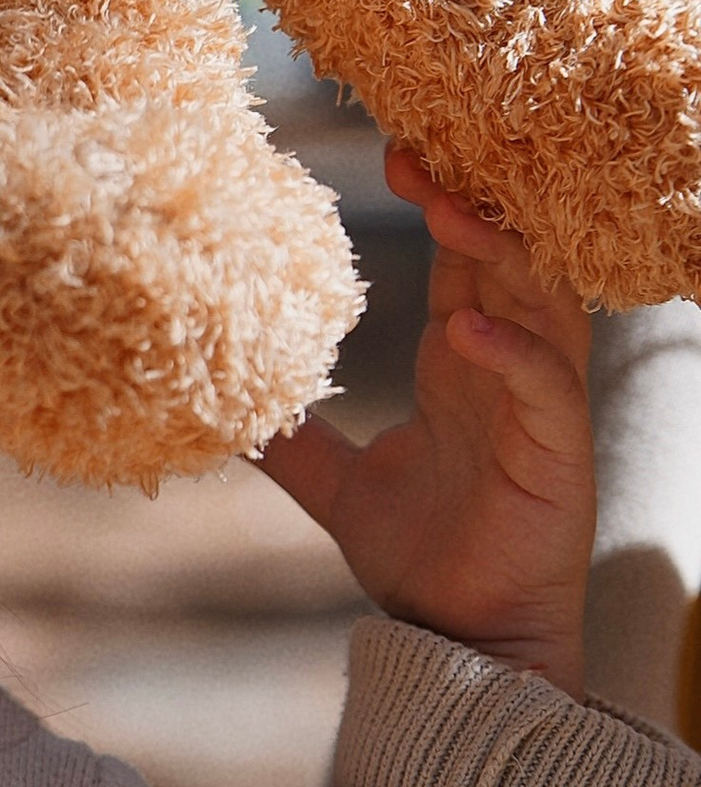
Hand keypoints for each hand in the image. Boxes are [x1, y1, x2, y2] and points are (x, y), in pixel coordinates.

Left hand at [257, 146, 592, 694]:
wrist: (460, 640)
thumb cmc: (422, 561)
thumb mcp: (342, 489)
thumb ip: (298, 446)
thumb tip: (228, 416)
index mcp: (464, 366)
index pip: (461, 261)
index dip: (437, 203)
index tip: (392, 149)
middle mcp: (508, 372)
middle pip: (506, 260)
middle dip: (466, 200)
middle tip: (412, 147)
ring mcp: (538, 410)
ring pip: (540, 304)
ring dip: (497, 252)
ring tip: (444, 206)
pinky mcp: (558, 456)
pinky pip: (547, 388)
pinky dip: (510, 354)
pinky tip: (461, 332)